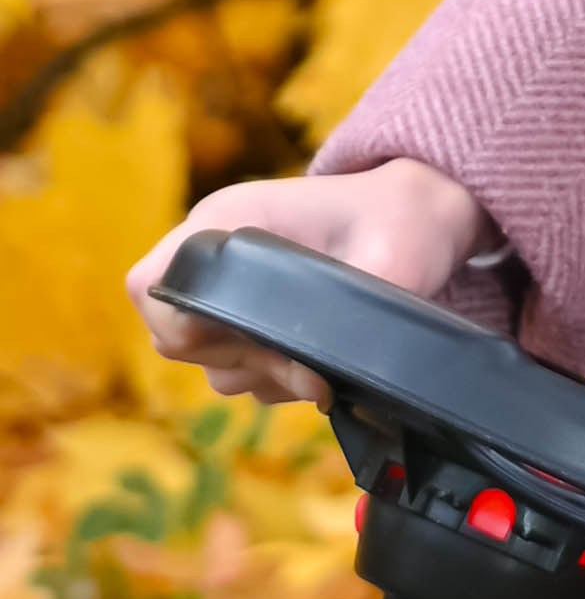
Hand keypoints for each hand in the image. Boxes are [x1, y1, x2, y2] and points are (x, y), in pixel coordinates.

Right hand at [126, 159, 490, 405]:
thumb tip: (328, 369)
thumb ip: (356, 309)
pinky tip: (321, 367)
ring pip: (211, 363)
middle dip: (240, 360)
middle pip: (175, 337)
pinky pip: (243, 373)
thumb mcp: (391, 259)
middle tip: (308, 368)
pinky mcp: (253, 323)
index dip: (182, 324)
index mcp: (227, 220)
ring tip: (323, 367)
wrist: (418, 219)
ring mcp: (230, 293)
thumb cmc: (402, 220)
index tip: (249, 338)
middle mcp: (215, 259)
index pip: (151, 284)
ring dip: (264, 375)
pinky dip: (278, 379)